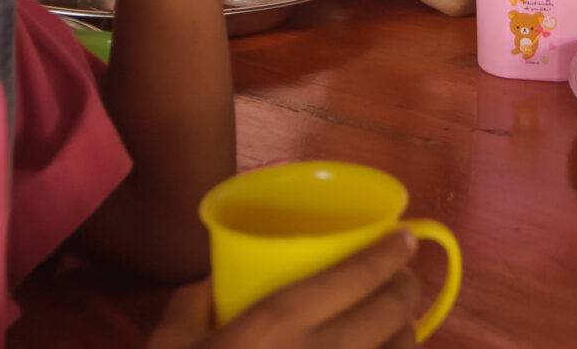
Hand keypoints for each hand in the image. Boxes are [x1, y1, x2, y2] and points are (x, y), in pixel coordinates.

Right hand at [145, 232, 419, 348]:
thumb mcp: (170, 344)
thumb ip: (193, 302)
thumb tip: (216, 282)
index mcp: (277, 324)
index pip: (355, 276)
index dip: (389, 253)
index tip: (404, 238)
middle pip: (390, 312)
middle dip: (405, 288)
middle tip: (401, 279)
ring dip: (406, 332)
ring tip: (397, 323)